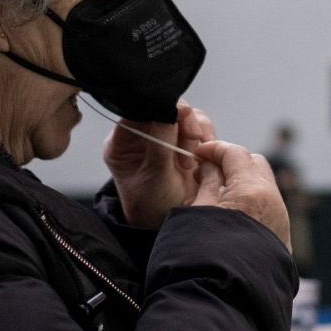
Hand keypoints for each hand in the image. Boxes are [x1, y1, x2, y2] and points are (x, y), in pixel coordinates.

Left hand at [105, 100, 209, 228]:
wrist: (167, 222)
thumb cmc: (152, 206)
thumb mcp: (154, 178)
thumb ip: (161, 145)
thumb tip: (170, 113)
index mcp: (123, 141)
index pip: (140, 109)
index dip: (161, 108)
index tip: (181, 116)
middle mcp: (143, 134)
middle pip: (166, 108)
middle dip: (184, 124)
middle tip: (191, 145)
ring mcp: (165, 135)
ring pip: (186, 115)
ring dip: (195, 134)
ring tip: (192, 161)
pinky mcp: (184, 140)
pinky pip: (200, 125)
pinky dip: (206, 137)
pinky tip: (201, 157)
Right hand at [189, 140, 289, 251]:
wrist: (226, 299)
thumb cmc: (205, 254)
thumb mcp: (197, 212)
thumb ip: (206, 183)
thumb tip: (210, 167)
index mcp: (252, 189)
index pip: (236, 154)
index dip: (215, 149)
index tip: (198, 154)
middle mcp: (273, 201)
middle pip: (255, 164)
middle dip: (233, 163)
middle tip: (209, 171)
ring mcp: (280, 220)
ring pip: (263, 186)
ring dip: (243, 183)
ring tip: (217, 195)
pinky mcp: (281, 238)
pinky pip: (268, 207)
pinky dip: (251, 202)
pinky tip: (232, 214)